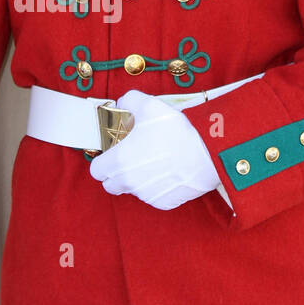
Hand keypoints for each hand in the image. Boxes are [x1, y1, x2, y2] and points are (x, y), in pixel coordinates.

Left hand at [88, 90, 221, 209]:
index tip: (114, 153)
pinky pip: (152, 196)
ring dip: (137, 179)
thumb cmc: (176, 130)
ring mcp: (147, 195)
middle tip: (131, 158)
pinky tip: (168, 171)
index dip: (103, 161)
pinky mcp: (163, 203)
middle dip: (116, 174)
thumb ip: (127, 101)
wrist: (207, 152)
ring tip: (154, 161)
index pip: (96, 171)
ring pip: (133, 190)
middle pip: (111, 184)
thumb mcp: (148, 104)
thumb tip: (121, 105)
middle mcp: (129, 182)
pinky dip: (156, 187)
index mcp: (119, 162)